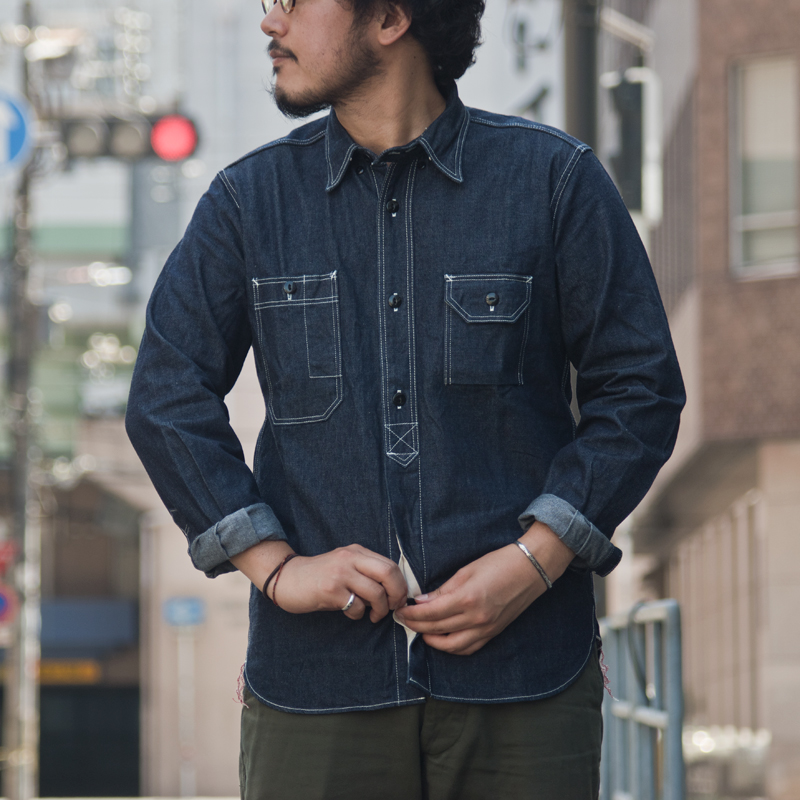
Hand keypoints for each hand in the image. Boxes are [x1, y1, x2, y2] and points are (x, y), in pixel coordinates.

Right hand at [271, 544, 408, 622]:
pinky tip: (350, 613)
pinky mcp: (330, 590)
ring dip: (379, 610)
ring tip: (372, 616)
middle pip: (388, 573)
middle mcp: (350, 558)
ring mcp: (340, 573)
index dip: (400, 585)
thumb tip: (393, 592)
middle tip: (392, 608)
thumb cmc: (319, 577)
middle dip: (396, 594)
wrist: (287, 578)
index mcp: (356, 551)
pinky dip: (358, 614)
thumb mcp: (345, 567)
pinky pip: (356, 606)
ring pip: (376, 593)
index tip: (399, 599)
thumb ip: (366, 572)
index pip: (390, 565)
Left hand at [395, 522, 573, 654]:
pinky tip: (442, 638)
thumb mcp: (466, 571)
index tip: (401, 610)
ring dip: (432, 640)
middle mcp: (476, 619)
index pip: (430, 613)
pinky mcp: (494, 633)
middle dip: (416, 625)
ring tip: (420, 630)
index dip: (412, 614)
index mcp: (467, 599)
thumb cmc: (499, 563)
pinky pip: (469, 648)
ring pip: (452, 646)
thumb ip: (443, 590)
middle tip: (403, 619)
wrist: (531, 569)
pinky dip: (452, 647)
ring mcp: (486, 629)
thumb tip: (422, 602)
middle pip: (437, 629)